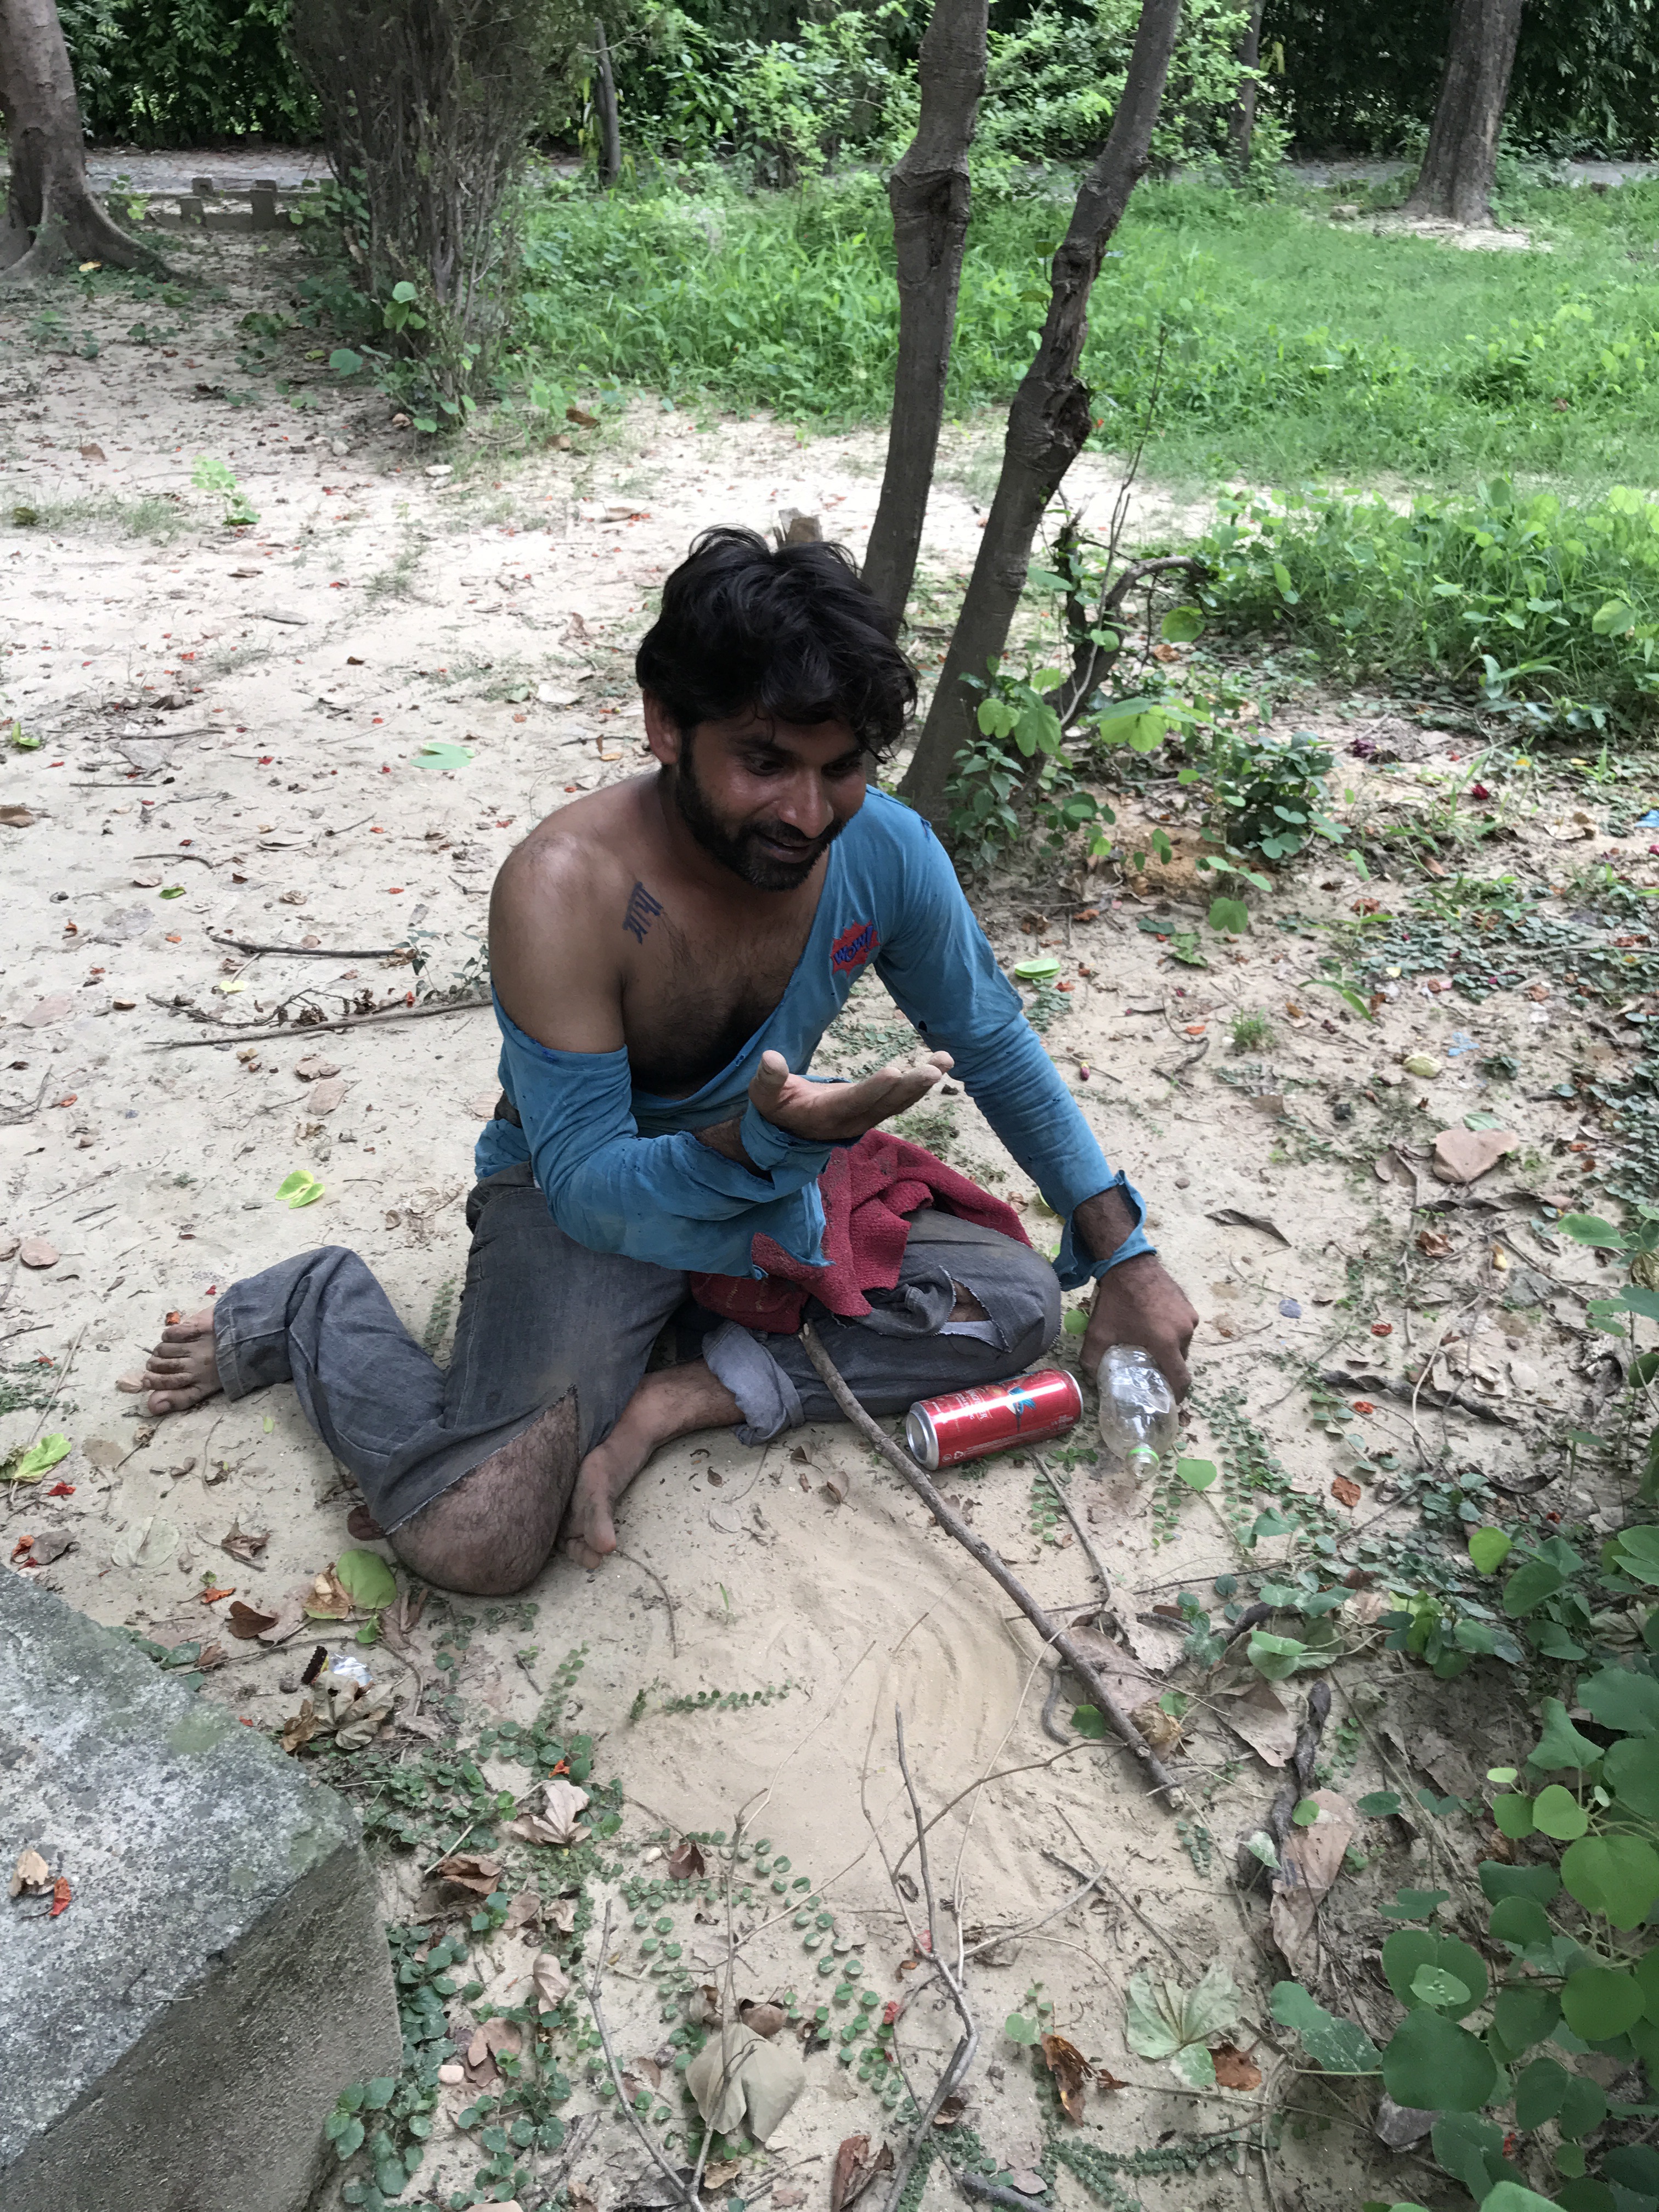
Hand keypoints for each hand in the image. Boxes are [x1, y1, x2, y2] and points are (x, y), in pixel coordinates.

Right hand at [749, 1047, 953, 1143]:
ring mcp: (866, 1117)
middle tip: (932, 1070)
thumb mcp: (763, 1095)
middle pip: (885, 1106)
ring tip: (945, 1059)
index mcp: (825, 1116)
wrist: (787, 1129)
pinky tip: (941, 1064)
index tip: (893, 1072)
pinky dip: (920, 1083)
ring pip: (898, 1103)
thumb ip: (768, 1078)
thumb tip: (770, 1057)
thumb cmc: (775, 1107)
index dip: (873, 1090)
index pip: (852, 1102)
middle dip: (910, 1088)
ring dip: (922, 1083)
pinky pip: (901, 1098)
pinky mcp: (875, 1110)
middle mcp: (851, 1121)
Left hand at [1080, 1253, 1197, 1398]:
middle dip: (1169, 1368)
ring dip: (1171, 1348)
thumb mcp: (1098, 1333)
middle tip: (1152, 1368)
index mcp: (1167, 1343)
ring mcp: (1189, 1316)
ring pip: (1183, 1343)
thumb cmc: (1116, 1301)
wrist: (1128, 1264)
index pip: (1181, 1378)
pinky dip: (1173, 1331)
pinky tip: (1155, 1325)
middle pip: (1181, 1360)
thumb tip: (1091, 1380)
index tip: (1170, 1400)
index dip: (1177, 1393)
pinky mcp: (1188, 1304)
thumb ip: (1092, 1361)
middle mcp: (1184, 1331)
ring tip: (1152, 1345)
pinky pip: (1184, 1326)